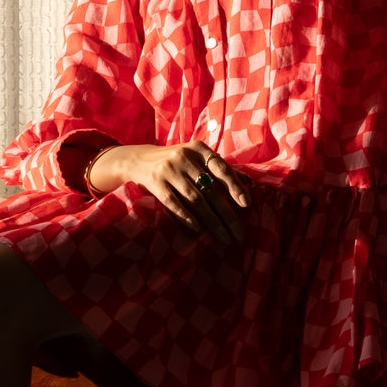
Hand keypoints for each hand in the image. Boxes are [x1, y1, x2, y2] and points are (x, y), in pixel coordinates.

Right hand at [95, 142, 251, 246]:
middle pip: (211, 189)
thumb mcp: (196, 159)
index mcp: (199, 150)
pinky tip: (198, 230)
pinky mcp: (155, 182)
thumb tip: (249, 184)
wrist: (137, 159)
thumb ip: (219, 169)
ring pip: (195, 199)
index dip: (235, 187)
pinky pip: (174, 203)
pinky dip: (187, 217)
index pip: (222, 168)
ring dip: (212, 221)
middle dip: (227, 214)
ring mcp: (168, 169)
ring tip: (224, 237)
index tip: (247, 205)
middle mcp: (184, 157)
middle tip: (240, 233)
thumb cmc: (176, 162)